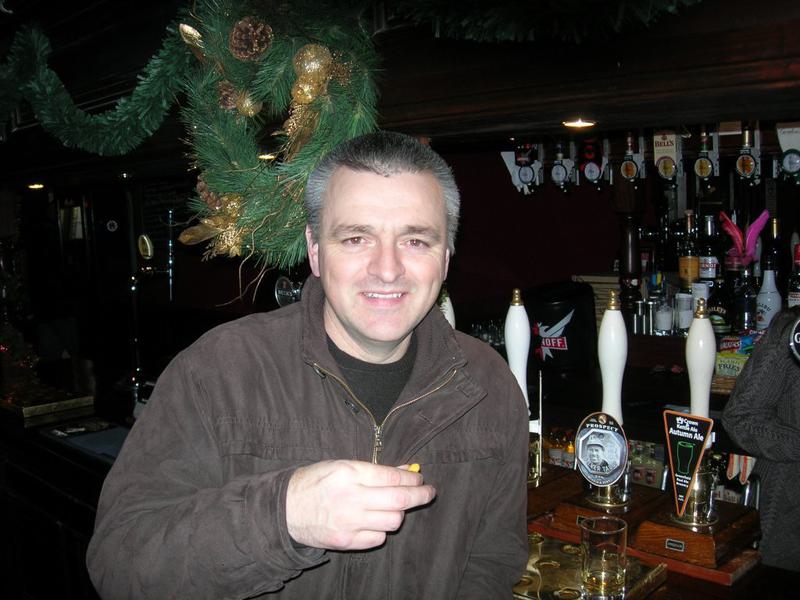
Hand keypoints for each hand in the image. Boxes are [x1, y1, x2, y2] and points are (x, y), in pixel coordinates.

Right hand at [286, 460, 435, 550]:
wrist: (285, 509)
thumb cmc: (316, 482)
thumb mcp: (342, 466)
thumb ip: (374, 471)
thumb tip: (406, 472)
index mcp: (349, 473)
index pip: (392, 477)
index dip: (412, 479)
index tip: (420, 480)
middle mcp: (351, 497)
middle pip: (399, 500)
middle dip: (421, 495)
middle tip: (429, 492)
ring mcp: (349, 522)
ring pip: (392, 521)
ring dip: (399, 513)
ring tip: (394, 507)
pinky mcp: (345, 541)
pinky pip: (378, 538)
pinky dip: (381, 530)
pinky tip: (375, 521)